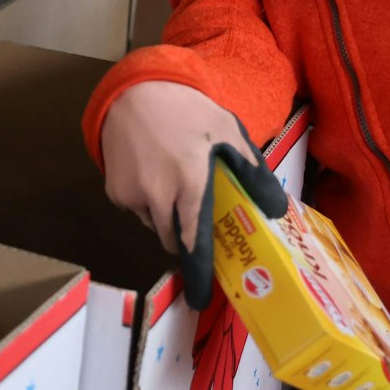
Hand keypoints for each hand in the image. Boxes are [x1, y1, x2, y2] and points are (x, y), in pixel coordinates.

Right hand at [101, 82, 286, 307]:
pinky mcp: (114, 192)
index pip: (194, 242)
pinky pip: (135, 209)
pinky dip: (145, 201)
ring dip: (165, 214)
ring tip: (172, 179)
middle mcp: (158, 196)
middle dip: (186, 233)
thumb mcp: (228, 132)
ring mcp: (132, 196)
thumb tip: (276, 209)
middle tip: (195, 209)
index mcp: (190, 183)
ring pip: (154, 224)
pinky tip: (151, 171)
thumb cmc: (188, 111)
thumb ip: (253, 171)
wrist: (134, 89)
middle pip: (174, 238)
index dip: (199, 272)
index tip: (201, 300)